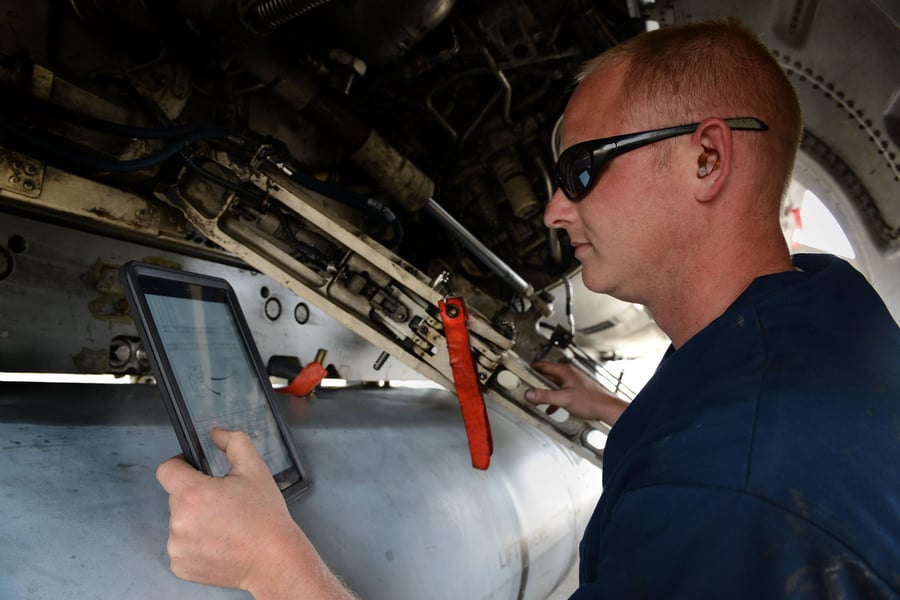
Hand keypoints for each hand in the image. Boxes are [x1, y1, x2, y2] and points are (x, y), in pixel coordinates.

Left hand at [157, 428, 352, 598]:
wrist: (273, 560)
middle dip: (195, 495)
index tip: (193, 470)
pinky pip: (181, 546)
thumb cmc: (266, 517)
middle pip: (176, 497)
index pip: (166, 470)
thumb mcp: (256, 469)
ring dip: (195, 520)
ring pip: (179, 521)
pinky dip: (195, 543)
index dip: (180, 465)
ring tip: (224, 526)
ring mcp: (178, 546)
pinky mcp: (181, 566)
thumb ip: (234, 442)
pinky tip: (218, 542)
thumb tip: (216, 433)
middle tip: (223, 502)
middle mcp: (180, 521)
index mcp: (194, 494)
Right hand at [525, 361, 628, 426]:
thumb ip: (544, 396)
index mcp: (565, 371)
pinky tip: (551, 408)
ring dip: (546, 392)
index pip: (543, 365)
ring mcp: (573, 383)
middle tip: (527, 388)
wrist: (606, 408)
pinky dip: (554, 399)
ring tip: (537, 399)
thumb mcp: (563, 398)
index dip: (531, 369)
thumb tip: (530, 393)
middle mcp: (569, 375)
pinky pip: (560, 393)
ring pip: (554, 385)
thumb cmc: (591, 400)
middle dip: (537, 383)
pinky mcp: (576, 391)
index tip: (522, 372)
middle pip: (547, 376)